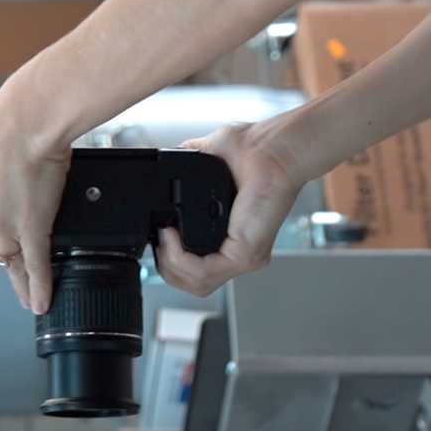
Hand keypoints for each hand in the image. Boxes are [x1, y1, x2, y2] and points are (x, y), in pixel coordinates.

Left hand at [0, 108, 70, 314]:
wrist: (30, 120)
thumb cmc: (11, 126)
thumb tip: (6, 192)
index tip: (2, 254)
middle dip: (9, 262)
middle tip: (19, 286)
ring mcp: (2, 225)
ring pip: (13, 260)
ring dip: (24, 283)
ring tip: (31, 298)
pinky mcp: (30, 227)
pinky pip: (35, 264)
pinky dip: (40, 285)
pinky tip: (43, 299)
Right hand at [155, 118, 305, 296]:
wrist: (272, 147)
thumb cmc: (256, 150)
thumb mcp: (208, 158)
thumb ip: (187, 160)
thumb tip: (168, 158)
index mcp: (231, 236)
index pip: (196, 267)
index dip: (171, 256)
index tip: (159, 232)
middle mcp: (239, 252)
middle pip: (191, 282)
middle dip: (166, 264)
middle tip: (159, 237)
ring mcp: (243, 257)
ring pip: (194, 283)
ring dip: (169, 263)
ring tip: (164, 236)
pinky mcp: (244, 255)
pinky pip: (201, 272)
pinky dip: (178, 258)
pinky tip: (171, 235)